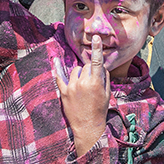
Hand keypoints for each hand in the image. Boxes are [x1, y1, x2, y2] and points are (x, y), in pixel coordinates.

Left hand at [55, 35, 110, 155]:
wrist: (88, 126)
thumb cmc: (99, 110)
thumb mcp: (107, 94)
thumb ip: (104, 78)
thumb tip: (100, 67)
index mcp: (95, 83)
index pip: (96, 62)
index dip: (97, 48)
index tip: (96, 37)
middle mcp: (82, 82)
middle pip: (85, 66)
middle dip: (89, 71)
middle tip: (92, 84)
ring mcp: (71, 87)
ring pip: (75, 70)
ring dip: (79, 74)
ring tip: (82, 87)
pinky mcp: (64, 92)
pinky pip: (59, 76)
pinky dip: (58, 68)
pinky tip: (55, 59)